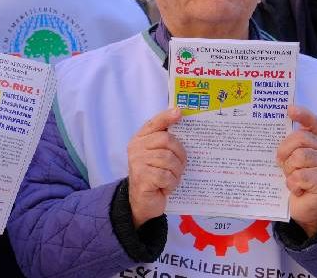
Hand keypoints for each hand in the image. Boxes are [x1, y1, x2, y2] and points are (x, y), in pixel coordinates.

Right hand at [127, 107, 185, 228]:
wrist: (142, 202)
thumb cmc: (155, 175)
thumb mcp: (158, 156)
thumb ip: (165, 141)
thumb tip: (178, 116)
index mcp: (140, 139)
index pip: (153, 123)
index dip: (166, 117)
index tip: (179, 112)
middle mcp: (136, 148)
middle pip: (167, 140)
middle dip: (179, 154)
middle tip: (180, 165)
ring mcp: (137, 162)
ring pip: (169, 159)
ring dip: (176, 172)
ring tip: (171, 178)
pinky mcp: (142, 177)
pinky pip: (166, 176)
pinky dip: (171, 183)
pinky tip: (166, 187)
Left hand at [276, 105, 316, 237]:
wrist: (302, 208)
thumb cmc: (291, 180)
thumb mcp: (285, 161)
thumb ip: (282, 148)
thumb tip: (261, 136)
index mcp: (312, 141)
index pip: (311, 122)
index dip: (302, 114)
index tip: (289, 109)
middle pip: (299, 138)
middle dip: (284, 151)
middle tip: (280, 164)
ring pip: (299, 157)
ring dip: (288, 170)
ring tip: (290, 178)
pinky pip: (300, 176)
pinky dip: (293, 184)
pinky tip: (296, 189)